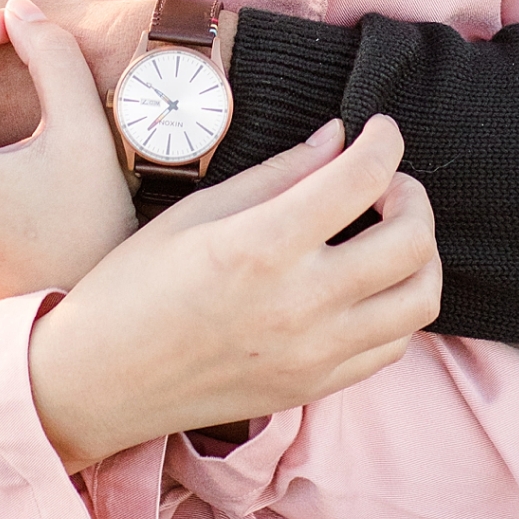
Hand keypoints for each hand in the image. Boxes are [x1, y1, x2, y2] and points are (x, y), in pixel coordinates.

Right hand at [26, 117, 441, 472]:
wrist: (98, 382)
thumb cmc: (133, 286)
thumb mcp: (197, 213)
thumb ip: (279, 174)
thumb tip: (339, 137)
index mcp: (262, 246)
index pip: (363, 177)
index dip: (385, 141)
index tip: (380, 129)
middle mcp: (300, 304)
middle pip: (412, 241)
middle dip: (413, 195)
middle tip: (386, 182)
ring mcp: (314, 355)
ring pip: (420, 299)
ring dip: (419, 254)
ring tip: (385, 233)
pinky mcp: (314, 388)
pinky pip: (393, 346)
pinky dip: (396, 306)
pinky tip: (365, 284)